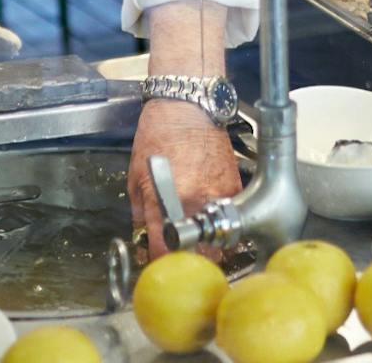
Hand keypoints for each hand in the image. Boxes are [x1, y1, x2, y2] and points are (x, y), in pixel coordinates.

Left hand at [129, 99, 241, 258]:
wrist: (187, 107)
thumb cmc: (158, 134)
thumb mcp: (136, 176)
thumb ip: (140, 215)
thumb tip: (144, 243)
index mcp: (166, 200)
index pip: (165, 251)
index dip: (160, 263)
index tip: (158, 265)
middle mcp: (195, 201)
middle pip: (198, 255)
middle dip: (188, 260)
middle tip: (178, 254)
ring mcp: (220, 196)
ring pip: (220, 242)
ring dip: (207, 246)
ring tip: (195, 238)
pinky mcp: (236, 188)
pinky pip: (231, 219)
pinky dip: (222, 224)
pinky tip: (208, 215)